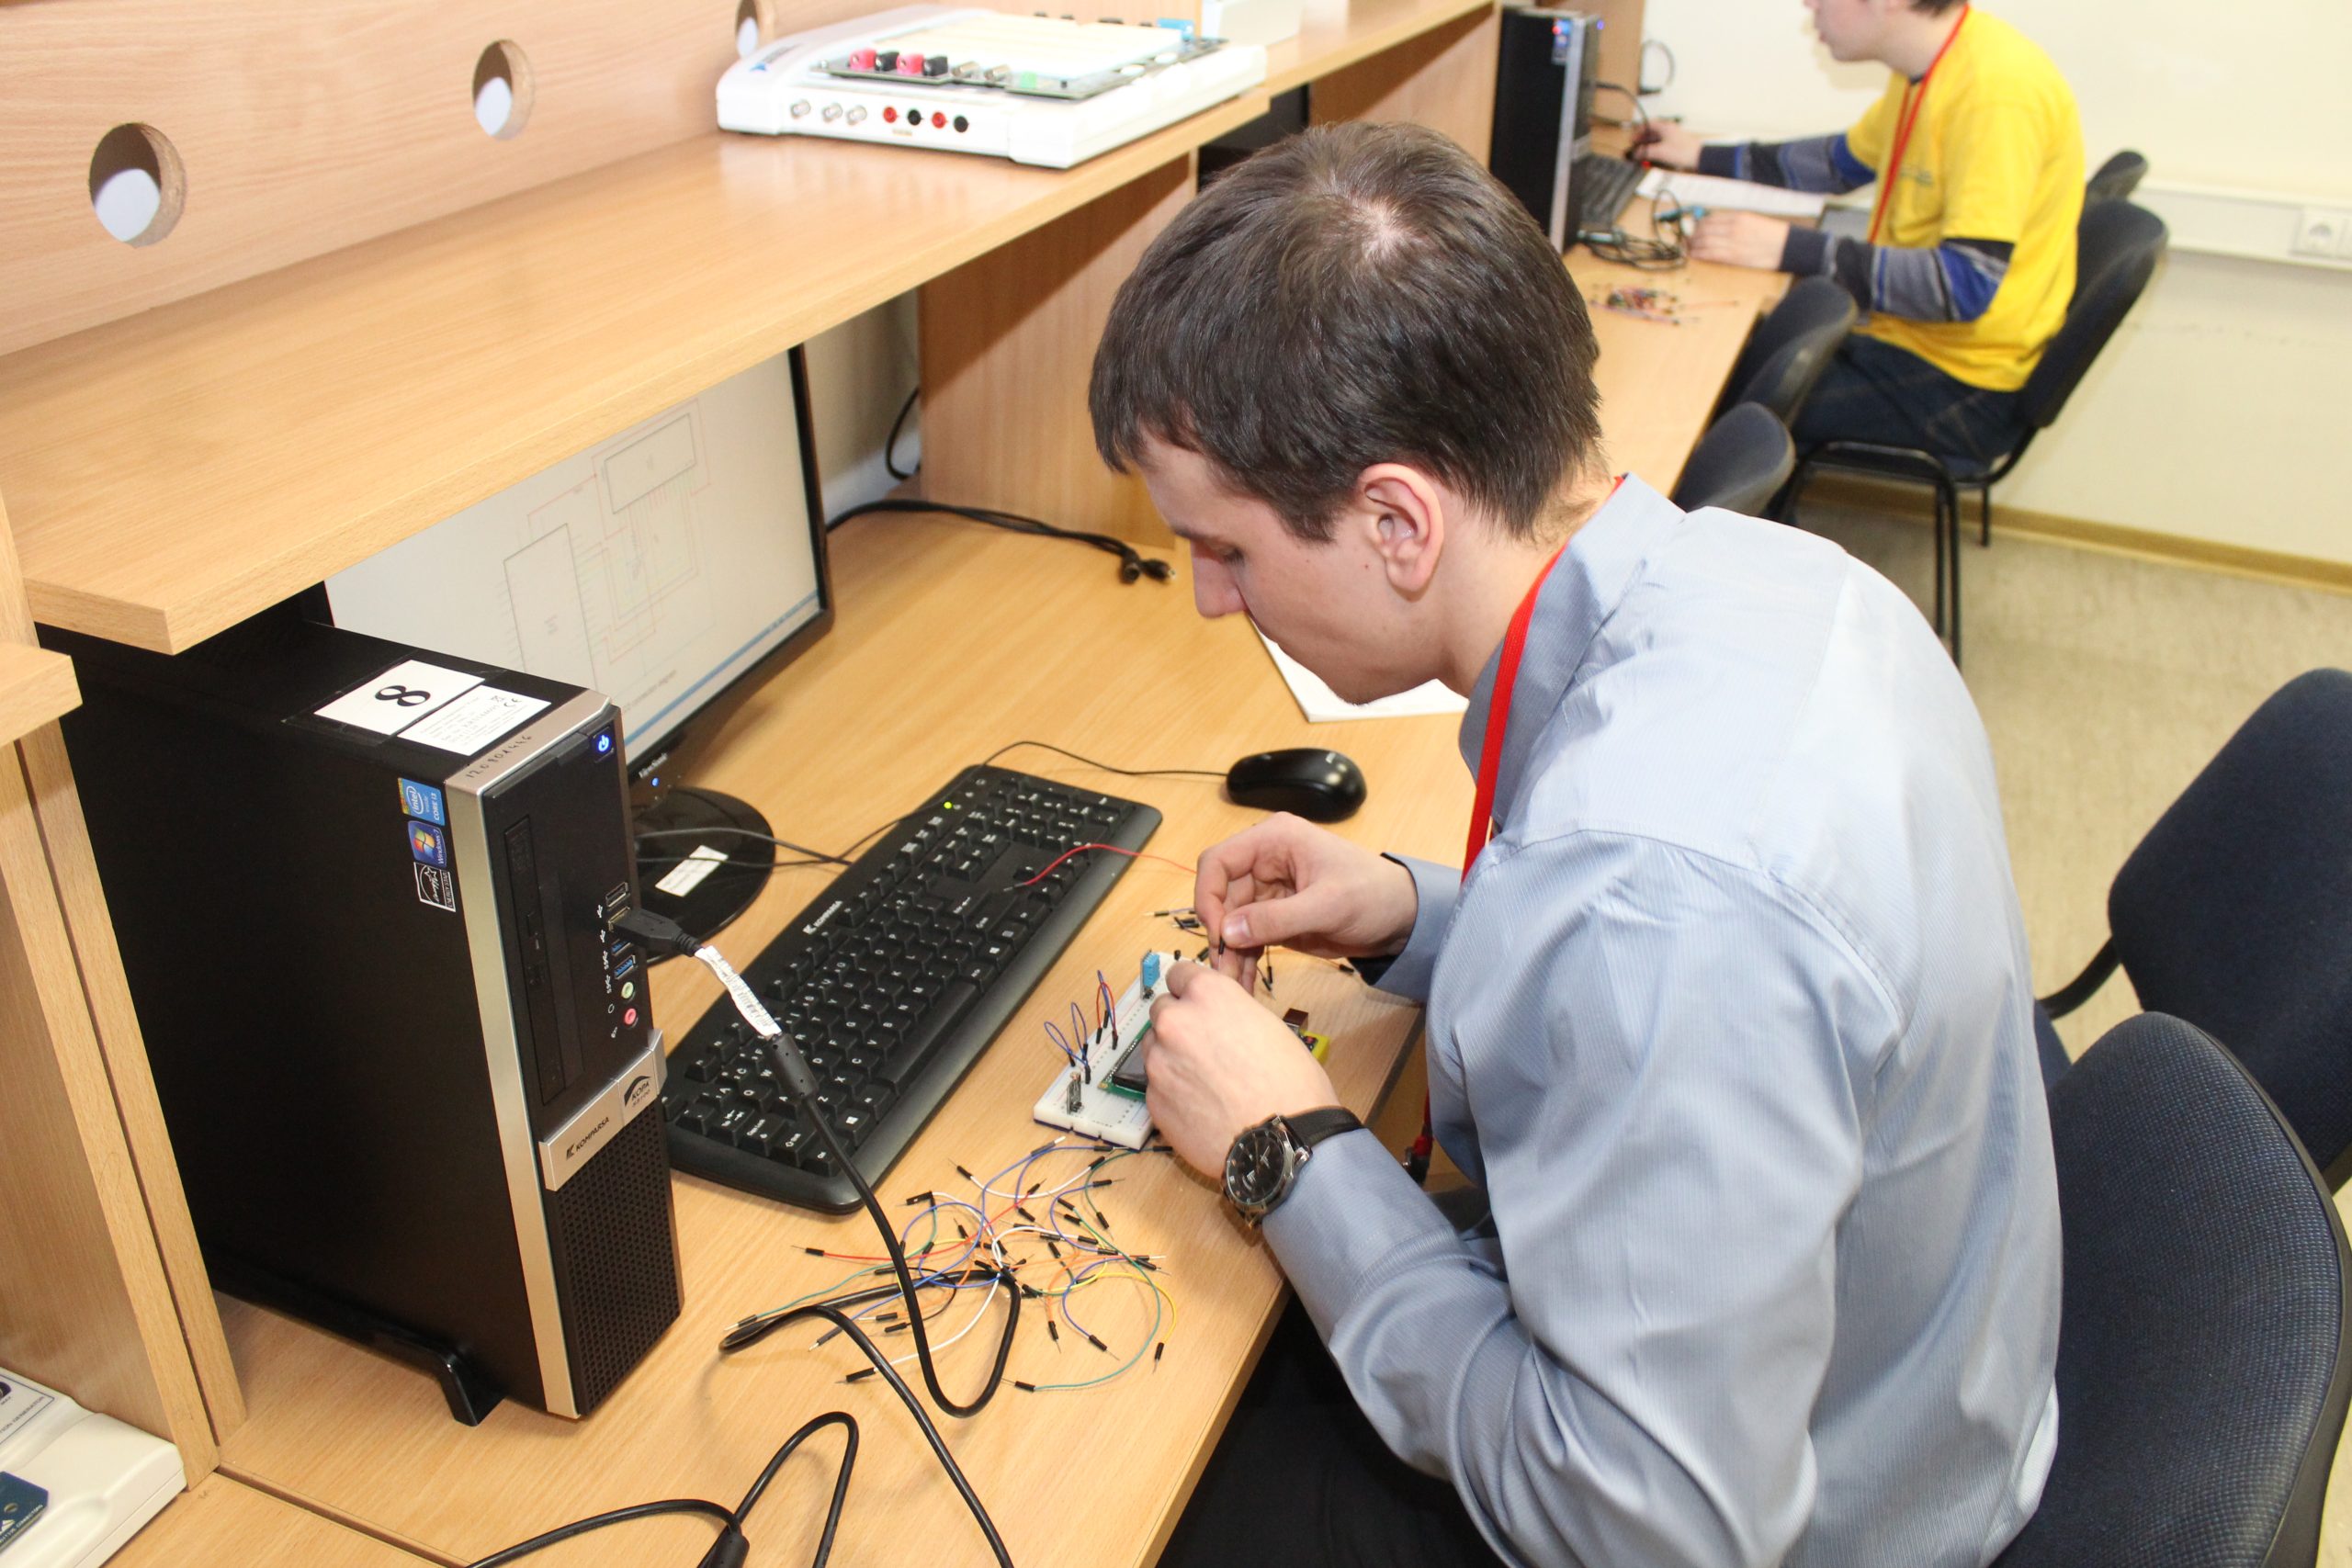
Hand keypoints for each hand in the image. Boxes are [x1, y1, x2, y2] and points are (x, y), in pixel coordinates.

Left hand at [1144, 961, 1337, 1177]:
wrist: (1281, 1141)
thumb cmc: (1291, 1082)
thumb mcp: (1268, 1025)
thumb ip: (1230, 1013)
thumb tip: (1217, 1020)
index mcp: (1208, 994)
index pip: (1180, 973)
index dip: (1192, 990)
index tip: (1200, 1004)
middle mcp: (1175, 1021)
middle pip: (1162, 1009)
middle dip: (1180, 1023)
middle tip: (1206, 1046)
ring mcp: (1159, 1062)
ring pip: (1154, 1048)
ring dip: (1172, 1056)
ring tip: (1204, 1081)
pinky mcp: (1153, 1100)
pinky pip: (1156, 1085)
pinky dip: (1172, 1091)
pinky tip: (1200, 1106)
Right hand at [1193, 813, 1418, 985]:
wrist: (1402, 918)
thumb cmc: (1373, 895)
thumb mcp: (1327, 906)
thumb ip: (1276, 919)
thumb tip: (1227, 932)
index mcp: (1274, 840)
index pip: (1219, 861)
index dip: (1207, 894)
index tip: (1216, 931)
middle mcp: (1265, 861)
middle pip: (1220, 896)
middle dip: (1219, 934)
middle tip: (1223, 970)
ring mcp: (1268, 890)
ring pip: (1230, 922)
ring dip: (1228, 953)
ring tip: (1233, 985)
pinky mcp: (1275, 917)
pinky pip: (1247, 938)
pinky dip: (1243, 960)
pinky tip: (1244, 984)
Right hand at [1633, 121, 1703, 169]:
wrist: (1698, 157)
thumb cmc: (1683, 151)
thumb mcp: (1660, 151)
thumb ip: (1646, 151)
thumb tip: (1637, 152)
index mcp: (1665, 127)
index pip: (1648, 124)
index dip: (1638, 130)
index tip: (1633, 138)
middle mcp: (1669, 130)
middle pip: (1652, 131)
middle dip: (1642, 139)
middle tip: (1635, 146)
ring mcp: (1673, 137)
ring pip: (1657, 138)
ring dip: (1648, 145)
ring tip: (1642, 152)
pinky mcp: (1675, 145)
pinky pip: (1662, 144)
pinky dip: (1655, 148)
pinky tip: (1652, 155)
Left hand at [1689, 211, 1791, 269]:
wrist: (1787, 247)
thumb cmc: (1773, 236)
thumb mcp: (1754, 221)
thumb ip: (1736, 223)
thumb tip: (1718, 227)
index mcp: (1739, 217)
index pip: (1710, 219)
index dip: (1699, 225)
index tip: (1694, 230)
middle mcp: (1733, 227)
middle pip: (1704, 230)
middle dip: (1693, 236)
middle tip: (1688, 241)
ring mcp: (1733, 241)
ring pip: (1704, 241)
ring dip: (1693, 246)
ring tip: (1689, 249)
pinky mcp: (1734, 256)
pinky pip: (1710, 254)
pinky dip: (1699, 255)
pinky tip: (1694, 256)